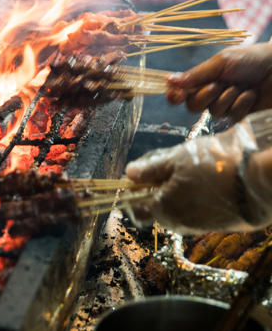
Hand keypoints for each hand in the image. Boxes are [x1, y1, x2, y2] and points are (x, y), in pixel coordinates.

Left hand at [125, 114, 271, 233]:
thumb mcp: (176, 159)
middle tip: (170, 167)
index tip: (138, 178)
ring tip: (193, 171)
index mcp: (164, 209)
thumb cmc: (214, 165)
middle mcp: (181, 224)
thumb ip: (151, 169)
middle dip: (159, 191)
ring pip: (182, 211)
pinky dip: (200, 200)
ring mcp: (203, 227)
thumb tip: (129, 174)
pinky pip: (202, 213)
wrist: (261, 179)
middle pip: (159, 209)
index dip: (132, 195)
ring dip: (180, 195)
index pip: (136, 211)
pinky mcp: (223, 226)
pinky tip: (210, 181)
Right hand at [166, 43, 271, 120]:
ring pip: (213, 112)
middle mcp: (210, 92)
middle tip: (219, 84)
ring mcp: (225, 104)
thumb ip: (195, 75)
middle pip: (192, 106)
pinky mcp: (240, 113)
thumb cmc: (251, 60)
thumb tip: (168, 80)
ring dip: (228, 97)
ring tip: (242, 86)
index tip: (176, 96)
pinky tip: (251, 94)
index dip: (174, 96)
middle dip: (205, 96)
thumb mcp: (221, 63)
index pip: (179, 91)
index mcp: (202, 78)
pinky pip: (232, 116)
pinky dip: (242, 104)